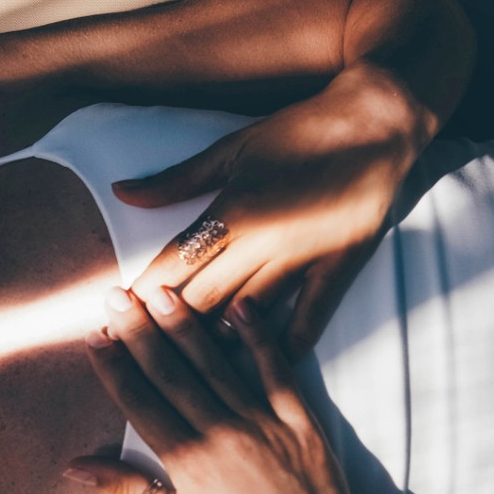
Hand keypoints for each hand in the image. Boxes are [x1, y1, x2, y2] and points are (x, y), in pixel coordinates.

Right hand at [66, 284, 393, 493]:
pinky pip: (276, 371)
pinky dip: (258, 338)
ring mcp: (264, 424)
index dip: (114, 366)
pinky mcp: (302, 421)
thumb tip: (76, 467)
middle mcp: (222, 435)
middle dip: (140, 330)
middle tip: (117, 295)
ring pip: (217, 363)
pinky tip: (240, 307)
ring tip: (162, 289)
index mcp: (188, 463)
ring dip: (186, 324)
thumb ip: (128, 490)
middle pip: (171, 372)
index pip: (140, 401)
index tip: (95, 335)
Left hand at [116, 112, 410, 352]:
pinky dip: (282, 346)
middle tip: (138, 351)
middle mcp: (264, 241)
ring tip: (184, 371)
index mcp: (233, 209)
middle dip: (167, 325)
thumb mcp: (234, 149)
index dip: (141, 293)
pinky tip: (258, 370)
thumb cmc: (301, 131)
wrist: (378, 122)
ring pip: (247, 315)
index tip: (115, 317)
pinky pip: (308, 319)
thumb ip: (178, 180)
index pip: (174, 262)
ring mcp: (303, 259)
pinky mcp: (338, 269)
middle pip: (203, 297)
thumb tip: (123, 194)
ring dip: (214, 341)